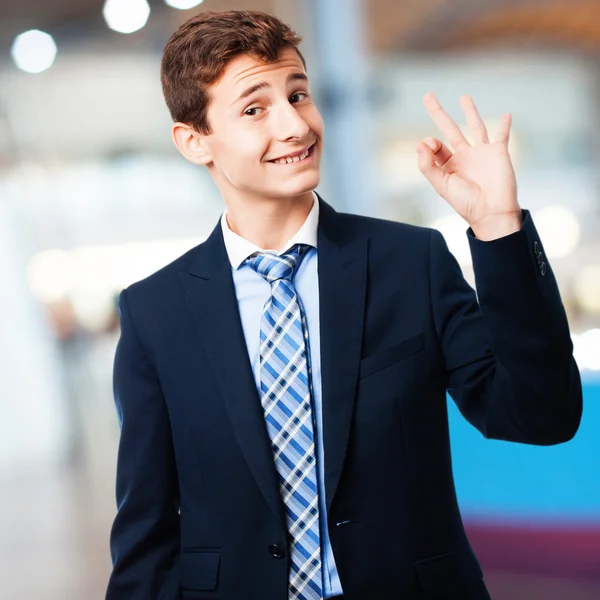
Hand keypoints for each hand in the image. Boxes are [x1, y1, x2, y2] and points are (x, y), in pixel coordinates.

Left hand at [416, 93, 521, 240]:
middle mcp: (464, 156)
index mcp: (448, 164)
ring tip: (463, 97)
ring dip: (470, 111)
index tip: (431, 145)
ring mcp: (481, 153)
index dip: (430, 142)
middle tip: (427, 96)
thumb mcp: (441, 185)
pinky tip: (507, 115)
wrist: (491, 211)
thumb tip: (418, 143)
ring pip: (475, 126)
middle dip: (438, 113)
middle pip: (449, 128)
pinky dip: (505, 125)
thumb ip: (428, 165)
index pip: (435, 145)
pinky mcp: (498, 152)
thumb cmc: (465, 202)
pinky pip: (502, 135)